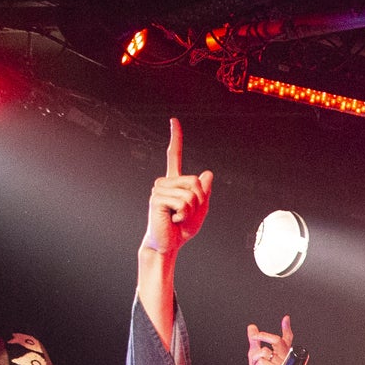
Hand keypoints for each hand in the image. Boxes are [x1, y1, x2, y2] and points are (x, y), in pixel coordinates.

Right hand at [143, 119, 213, 256]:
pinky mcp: (157, 198)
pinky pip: (183, 202)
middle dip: (199, 201)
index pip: (173, 155)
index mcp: (174, 182)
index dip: (175, 138)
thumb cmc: (182, 229)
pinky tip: (173, 219)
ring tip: (178, 217)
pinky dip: (184, 214)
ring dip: (191, 210)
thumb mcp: (200, 210)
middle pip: (194, 181)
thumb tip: (207, 173)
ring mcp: (159, 189)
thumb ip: (204, 192)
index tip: (173, 120)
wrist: (168, 244)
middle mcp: (164, 182)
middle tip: (185, 213)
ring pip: (190, 193)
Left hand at [246, 316, 293, 364]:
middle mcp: (284, 357)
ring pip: (264, 351)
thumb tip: (252, 326)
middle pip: (277, 340)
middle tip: (254, 336)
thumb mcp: (256, 354)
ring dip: (255, 357)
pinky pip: (261, 361)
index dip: (287, 328)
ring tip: (256, 364)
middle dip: (263, 336)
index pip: (287, 339)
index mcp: (281, 352)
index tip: (285, 318)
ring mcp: (281, 364)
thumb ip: (255, 341)